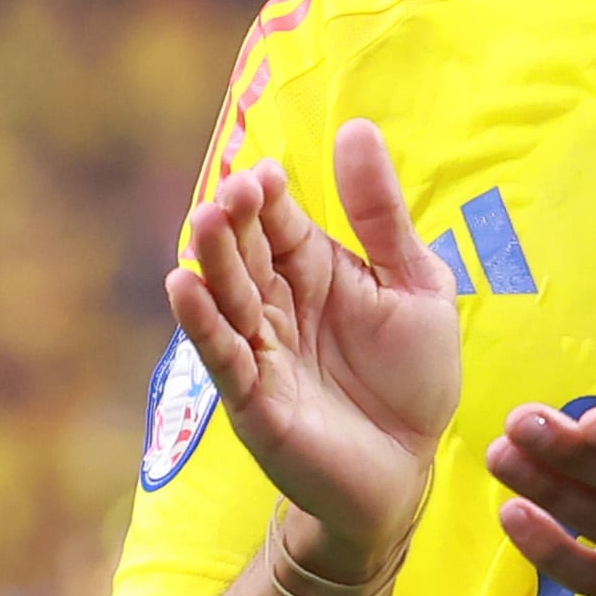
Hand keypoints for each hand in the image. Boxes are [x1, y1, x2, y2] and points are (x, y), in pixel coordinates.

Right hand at [167, 120, 462, 579]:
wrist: (410, 468)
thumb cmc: (412, 377)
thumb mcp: (415, 283)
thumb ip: (382, 213)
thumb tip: (355, 128)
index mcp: (315, 270)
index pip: (280, 222)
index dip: (269, 198)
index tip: (265, 174)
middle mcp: (278, 305)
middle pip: (247, 254)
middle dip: (236, 223)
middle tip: (232, 193)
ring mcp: (262, 351)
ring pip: (229, 298)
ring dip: (213, 262)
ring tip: (203, 224)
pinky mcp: (254, 401)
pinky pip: (223, 356)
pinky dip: (203, 323)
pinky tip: (181, 286)